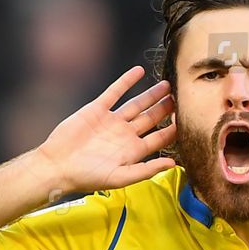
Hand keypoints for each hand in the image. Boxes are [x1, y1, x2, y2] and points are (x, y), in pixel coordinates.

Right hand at [38, 66, 176, 195]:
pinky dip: (126, 82)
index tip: (190, 119)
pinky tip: (138, 72)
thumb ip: (146, 170)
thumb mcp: (120, 177)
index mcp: (133, 151)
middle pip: (152, 118)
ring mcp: (112, 121)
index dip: (174, 129)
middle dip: (167, 108)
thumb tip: (173, 164)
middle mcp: (125, 134)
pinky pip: (114, 92)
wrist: (57, 165)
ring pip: (137, 104)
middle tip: (183, 95)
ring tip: (167, 84)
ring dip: (151, 94)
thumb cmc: (87, 177)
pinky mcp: (97, 109)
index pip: (160, 138)